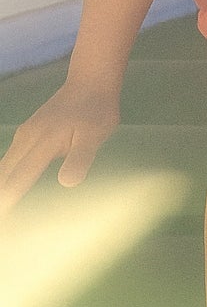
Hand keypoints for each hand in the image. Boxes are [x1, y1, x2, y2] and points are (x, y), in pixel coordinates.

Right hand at [0, 80, 119, 216]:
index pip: (18, 180)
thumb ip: (81, 157)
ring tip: (6, 210)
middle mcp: (26, 140)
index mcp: (42, 143)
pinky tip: (9, 187)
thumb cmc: (97, 110)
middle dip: (1, 199)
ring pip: (4, 168)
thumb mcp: (96, 134)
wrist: (91, 80)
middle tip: (4, 226)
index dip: (7, 202)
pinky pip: (11, 160)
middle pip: (4, 176)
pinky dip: (6, 177)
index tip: (3, 223)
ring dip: (2, 188)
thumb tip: (66, 182)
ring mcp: (24, 136)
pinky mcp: (27, 134)